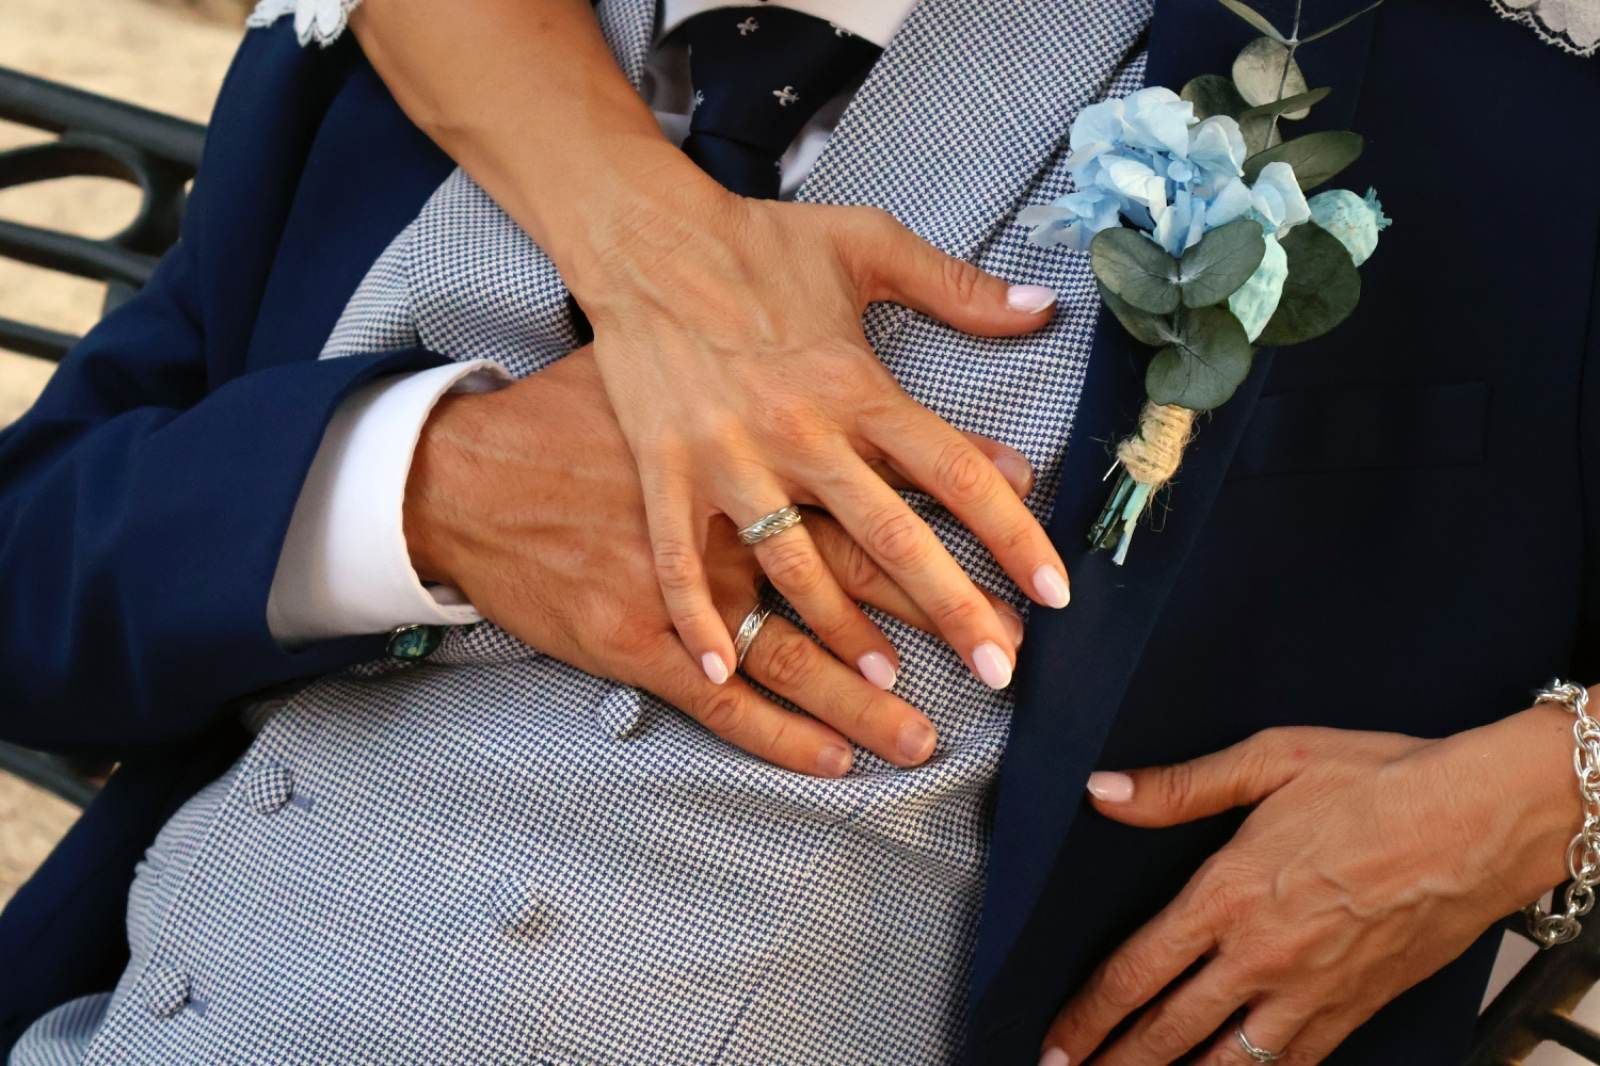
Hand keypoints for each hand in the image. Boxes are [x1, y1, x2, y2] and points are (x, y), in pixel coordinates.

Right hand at [353, 0, 1065, 691]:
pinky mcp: (667, 469)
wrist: (640, 235)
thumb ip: (958, 286)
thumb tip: (1044, 306)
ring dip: (842, 629)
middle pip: (892, 535)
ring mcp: (730, 457)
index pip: (954, 471)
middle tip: (999, 671)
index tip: (1056, 590)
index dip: (1013, 534)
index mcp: (856, 384)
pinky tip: (720, 669)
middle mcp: (802, 432)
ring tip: (886, 685)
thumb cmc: (755, 241)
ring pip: (796, 563)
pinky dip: (697, 615)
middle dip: (952, 608)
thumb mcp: (866, 244)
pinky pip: (682, 556)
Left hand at [1040, 706, 1584, 1064]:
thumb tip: (1104, 791)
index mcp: (1229, 895)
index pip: (1137, 972)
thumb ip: (1179, 787)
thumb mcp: (1270, 760)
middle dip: (1113, 1061)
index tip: (1055, 1040)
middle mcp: (1263, 956)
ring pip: (1226, 1063)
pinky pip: (1291, 1064)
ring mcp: (1311, 992)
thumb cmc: (1381, 783)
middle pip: (1169, 1032)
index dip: (1088, 1015)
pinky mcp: (1355, 1008)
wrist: (1484, 822)